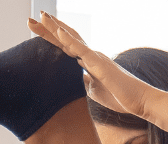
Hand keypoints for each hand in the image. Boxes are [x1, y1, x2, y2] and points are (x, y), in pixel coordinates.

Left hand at [28, 12, 155, 118]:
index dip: (50, 38)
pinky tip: (58, 33)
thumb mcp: (94, 90)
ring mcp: (95, 57)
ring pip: (72, 38)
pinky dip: (69, 41)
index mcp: (88, 61)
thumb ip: (83, 82)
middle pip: (65, 37)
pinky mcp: (100, 64)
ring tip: (41, 17)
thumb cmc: (119, 96)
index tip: (34, 31)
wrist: (138, 101)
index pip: (65, 47)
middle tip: (30, 20)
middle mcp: (90, 54)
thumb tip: (74, 80)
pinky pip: (82, 50)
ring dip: (55, 28)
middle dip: (47, 29)